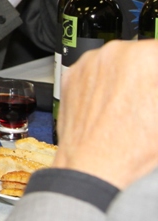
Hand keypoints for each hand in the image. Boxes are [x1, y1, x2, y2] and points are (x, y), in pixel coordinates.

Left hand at [54, 40, 157, 188]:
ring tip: (133, 106)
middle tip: (150, 100)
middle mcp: (112, 52)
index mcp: (143, 57)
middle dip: (151, 75)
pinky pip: (96, 72)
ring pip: (119, 62)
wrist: (94, 167)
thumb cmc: (133, 147)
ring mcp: (88, 63)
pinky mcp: (71, 77)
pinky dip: (106, 82)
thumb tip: (155, 85)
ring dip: (130, 76)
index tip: (156, 90)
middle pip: (143, 56)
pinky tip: (113, 106)